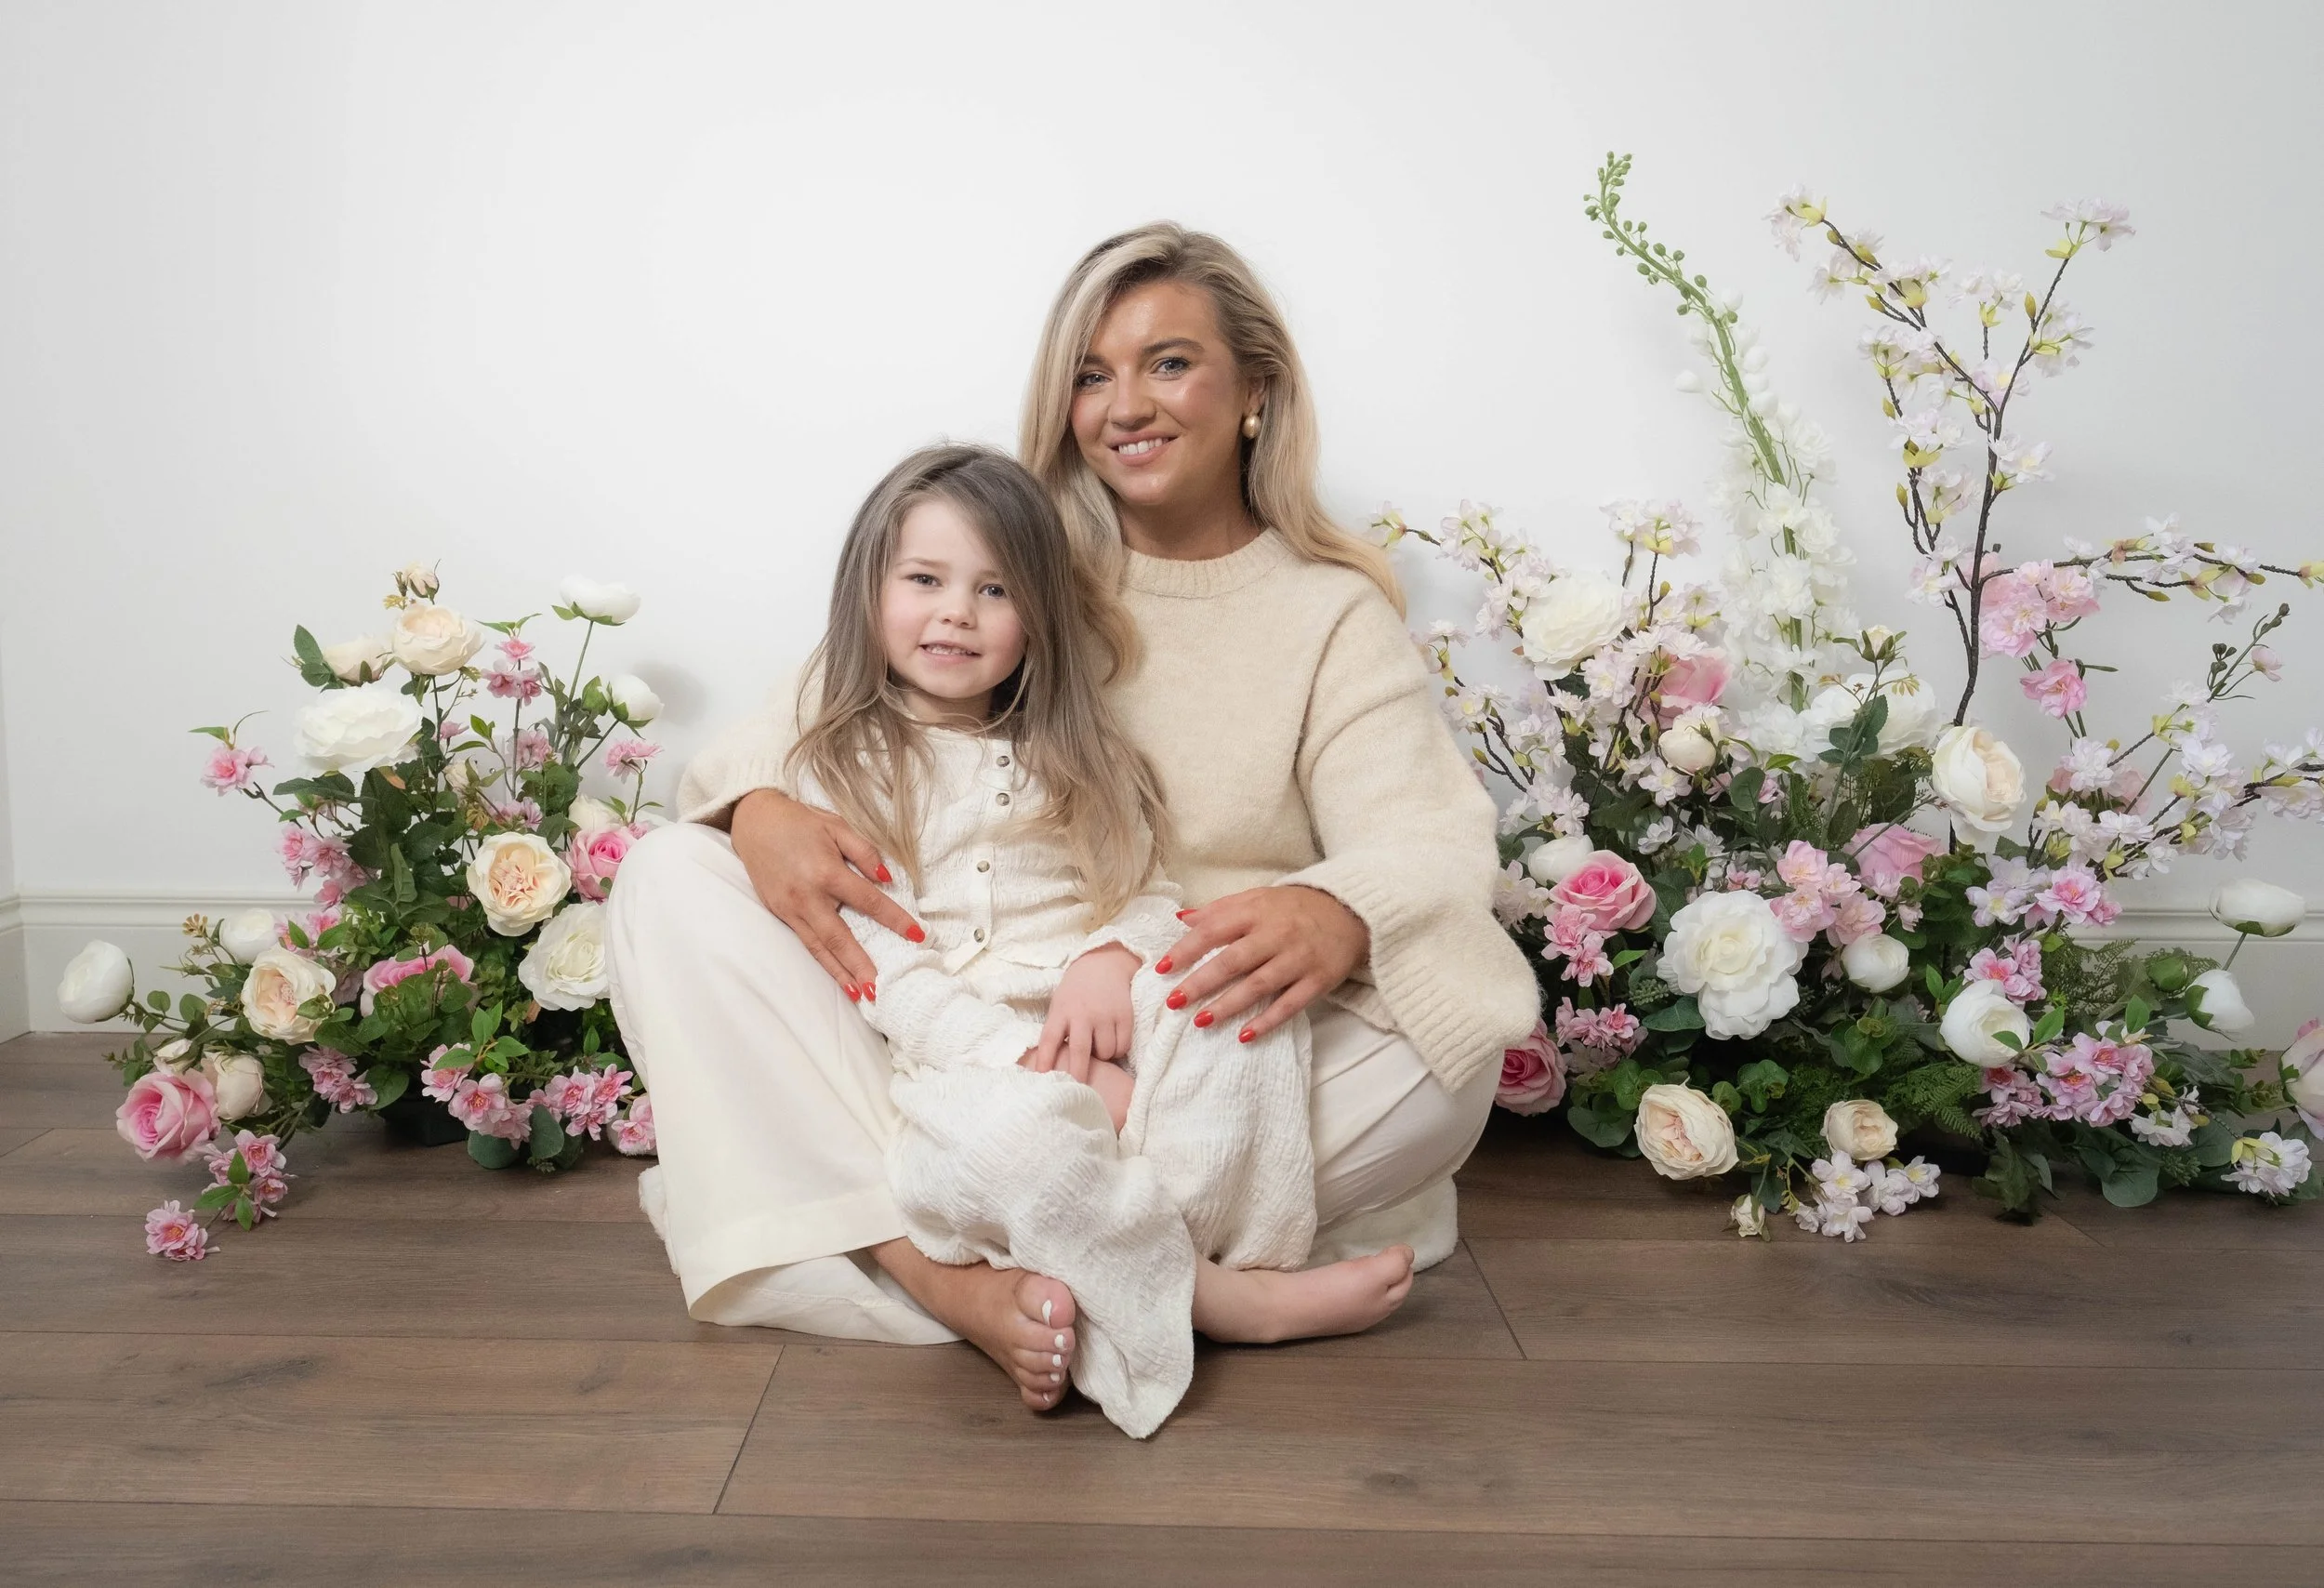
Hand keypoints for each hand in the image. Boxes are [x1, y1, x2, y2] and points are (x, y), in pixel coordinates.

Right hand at [729, 787, 920, 996]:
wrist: (753, 821)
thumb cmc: (799, 821)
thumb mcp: (837, 825)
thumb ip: (865, 851)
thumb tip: (887, 878)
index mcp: (826, 871)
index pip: (868, 901)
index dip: (894, 918)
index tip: (917, 935)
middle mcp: (807, 896)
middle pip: (839, 937)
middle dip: (861, 965)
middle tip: (881, 989)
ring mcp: (790, 908)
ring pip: (819, 948)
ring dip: (840, 973)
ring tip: (861, 995)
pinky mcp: (779, 913)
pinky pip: (805, 942)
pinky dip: (822, 962)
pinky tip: (837, 975)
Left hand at [1025, 944, 1138, 1083]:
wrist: (1103, 964)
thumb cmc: (1076, 992)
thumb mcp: (1060, 1005)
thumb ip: (1057, 1030)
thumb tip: (1049, 1066)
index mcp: (1061, 1011)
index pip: (1049, 1039)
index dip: (1044, 1060)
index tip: (1041, 1079)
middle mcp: (1083, 1013)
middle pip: (1080, 1051)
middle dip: (1077, 1074)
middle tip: (1078, 1093)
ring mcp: (1105, 1014)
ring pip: (1105, 1053)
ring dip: (1103, 1058)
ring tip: (1099, 1048)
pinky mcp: (1125, 1015)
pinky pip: (1122, 1046)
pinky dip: (1118, 1050)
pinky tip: (1113, 1041)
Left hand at [1158, 885, 1368, 1042]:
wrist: (1350, 911)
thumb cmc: (1295, 907)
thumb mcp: (1258, 898)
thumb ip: (1220, 909)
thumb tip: (1181, 918)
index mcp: (1257, 911)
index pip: (1215, 930)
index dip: (1186, 949)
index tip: (1161, 968)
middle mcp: (1277, 934)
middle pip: (1233, 960)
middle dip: (1201, 982)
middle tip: (1174, 1001)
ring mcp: (1299, 959)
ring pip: (1259, 985)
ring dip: (1228, 1005)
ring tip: (1201, 1021)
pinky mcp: (1318, 980)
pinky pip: (1290, 1004)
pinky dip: (1268, 1021)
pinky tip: (1245, 1035)